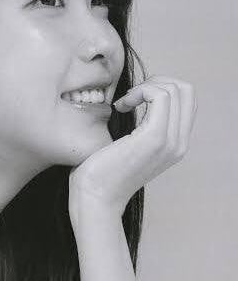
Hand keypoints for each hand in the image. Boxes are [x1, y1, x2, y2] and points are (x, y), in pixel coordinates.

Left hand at [68, 75, 197, 224]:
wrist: (94, 198)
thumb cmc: (101, 173)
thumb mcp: (128, 146)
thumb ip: (140, 128)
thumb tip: (130, 101)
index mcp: (175, 145)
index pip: (185, 100)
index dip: (160, 88)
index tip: (133, 100)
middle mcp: (179, 144)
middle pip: (186, 90)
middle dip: (156, 82)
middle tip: (131, 97)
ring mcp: (170, 141)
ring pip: (175, 90)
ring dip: (146, 86)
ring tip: (124, 102)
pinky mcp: (155, 138)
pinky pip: (160, 96)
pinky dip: (140, 91)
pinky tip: (120, 106)